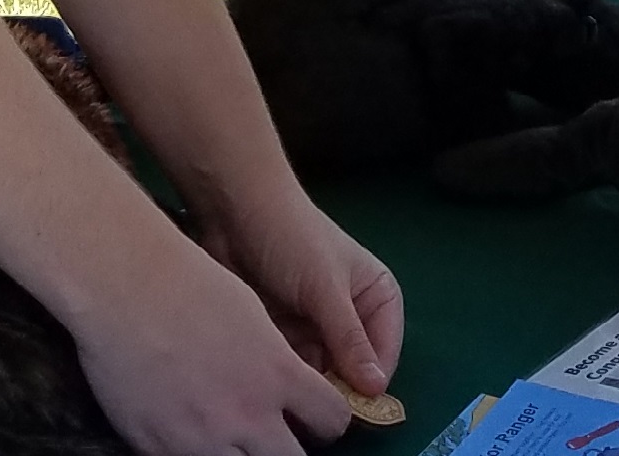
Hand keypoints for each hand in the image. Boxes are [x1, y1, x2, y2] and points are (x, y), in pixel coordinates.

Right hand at [74, 231, 359, 455]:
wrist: (124, 285)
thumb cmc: (189, 283)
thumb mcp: (253, 316)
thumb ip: (275, 361)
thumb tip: (285, 386)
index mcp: (278, 375)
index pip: (331, 420)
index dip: (327, 419)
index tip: (315, 415)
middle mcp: (247, 415)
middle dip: (288, 447)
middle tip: (275, 434)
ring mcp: (202, 438)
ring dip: (242, 454)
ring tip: (228, 433)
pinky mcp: (160, 449)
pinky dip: (195, 454)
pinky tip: (188, 431)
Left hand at [206, 182, 406, 396]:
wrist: (235, 211)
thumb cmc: (292, 239)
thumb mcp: (325, 289)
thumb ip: (349, 338)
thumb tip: (376, 389)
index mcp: (376, 297)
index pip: (383, 354)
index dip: (369, 382)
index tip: (347, 407)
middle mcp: (351, 315)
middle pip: (351, 368)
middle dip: (334, 386)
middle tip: (311, 401)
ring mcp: (316, 325)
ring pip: (319, 371)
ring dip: (305, 380)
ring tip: (285, 386)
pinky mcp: (285, 331)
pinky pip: (291, 363)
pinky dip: (282, 370)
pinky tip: (267, 376)